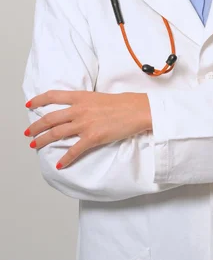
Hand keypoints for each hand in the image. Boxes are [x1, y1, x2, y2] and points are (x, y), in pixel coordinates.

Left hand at [24, 91, 151, 168]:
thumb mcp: (99, 97)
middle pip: (50, 118)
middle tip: (28, 133)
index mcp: (81, 97)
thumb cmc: (123, 103)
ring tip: (35, 146)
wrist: (137, 110)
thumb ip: (85, 102)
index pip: (53, 96)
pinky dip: (65, 159)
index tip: (29, 105)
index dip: (39, 100)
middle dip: (36, 126)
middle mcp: (79, 109)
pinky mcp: (93, 137)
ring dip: (43, 140)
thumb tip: (75, 110)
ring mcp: (85, 124)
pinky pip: (74, 150)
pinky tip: (59, 164)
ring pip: (56, 133)